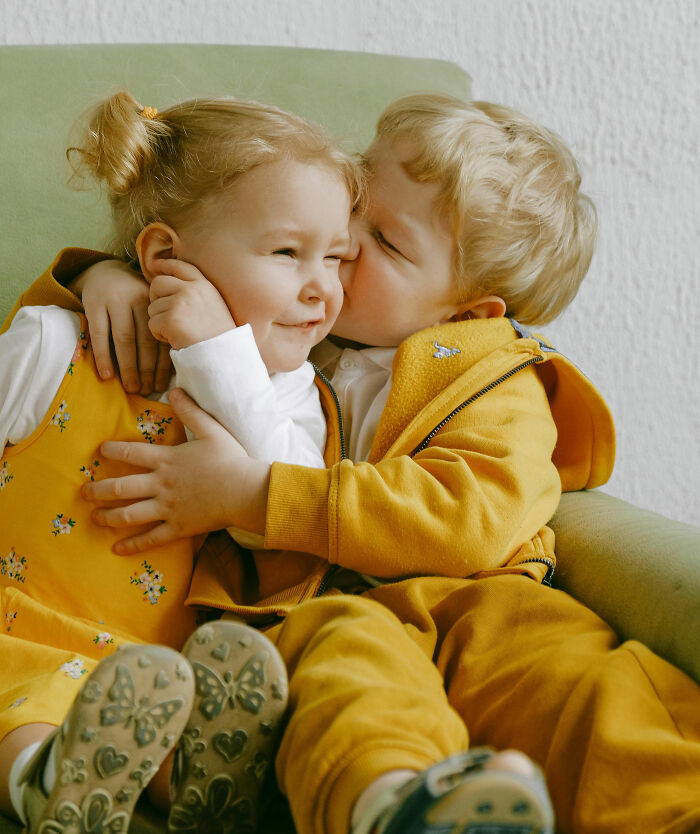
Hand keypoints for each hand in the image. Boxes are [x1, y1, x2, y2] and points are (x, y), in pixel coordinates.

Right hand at [77, 260, 171, 393]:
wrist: (103, 271)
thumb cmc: (132, 299)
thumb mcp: (148, 307)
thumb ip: (157, 329)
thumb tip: (166, 371)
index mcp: (155, 303)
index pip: (160, 338)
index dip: (161, 365)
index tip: (161, 386)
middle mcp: (137, 300)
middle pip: (144, 341)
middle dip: (146, 369)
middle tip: (146, 391)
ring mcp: (114, 301)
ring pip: (124, 339)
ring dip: (128, 367)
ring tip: (131, 387)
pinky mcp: (93, 304)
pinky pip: (99, 335)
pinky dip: (103, 356)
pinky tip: (107, 374)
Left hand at [82, 389, 269, 552]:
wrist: (246, 491)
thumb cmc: (231, 459)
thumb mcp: (212, 430)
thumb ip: (191, 411)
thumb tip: (175, 391)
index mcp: (167, 460)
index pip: (131, 452)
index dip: (112, 449)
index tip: (100, 450)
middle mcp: (161, 485)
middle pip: (120, 487)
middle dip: (98, 490)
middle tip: (83, 492)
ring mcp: (167, 508)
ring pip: (129, 515)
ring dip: (108, 516)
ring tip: (94, 517)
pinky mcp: (178, 527)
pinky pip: (151, 538)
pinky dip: (133, 545)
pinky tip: (117, 549)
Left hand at [148, 259, 235, 349]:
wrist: (224, 355)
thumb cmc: (219, 336)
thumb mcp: (214, 306)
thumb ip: (196, 293)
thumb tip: (170, 286)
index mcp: (204, 285)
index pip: (180, 266)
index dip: (165, 265)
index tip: (154, 265)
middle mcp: (192, 290)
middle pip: (158, 283)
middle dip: (155, 298)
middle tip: (164, 313)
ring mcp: (180, 303)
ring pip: (153, 307)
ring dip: (160, 322)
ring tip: (178, 332)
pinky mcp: (171, 319)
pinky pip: (152, 324)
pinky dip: (159, 334)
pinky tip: (174, 339)